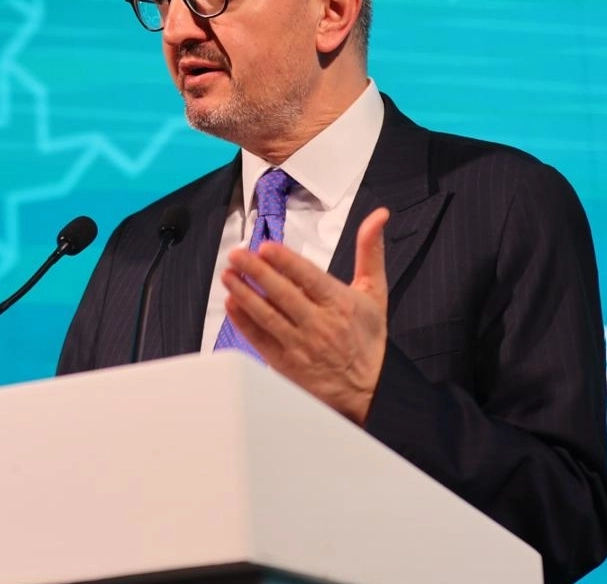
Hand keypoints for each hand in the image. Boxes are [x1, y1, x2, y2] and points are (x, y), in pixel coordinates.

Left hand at [221, 208, 389, 424]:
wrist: (369, 391)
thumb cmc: (368, 338)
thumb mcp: (375, 292)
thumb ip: (370, 251)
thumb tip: (378, 217)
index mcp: (340, 304)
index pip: (309, 278)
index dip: (286, 262)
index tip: (266, 248)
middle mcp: (320, 325)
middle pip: (283, 294)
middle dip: (256, 272)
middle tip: (237, 255)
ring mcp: (300, 345)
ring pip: (267, 315)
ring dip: (244, 294)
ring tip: (228, 274)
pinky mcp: (286, 363)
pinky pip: (260, 339)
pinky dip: (244, 322)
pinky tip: (232, 304)